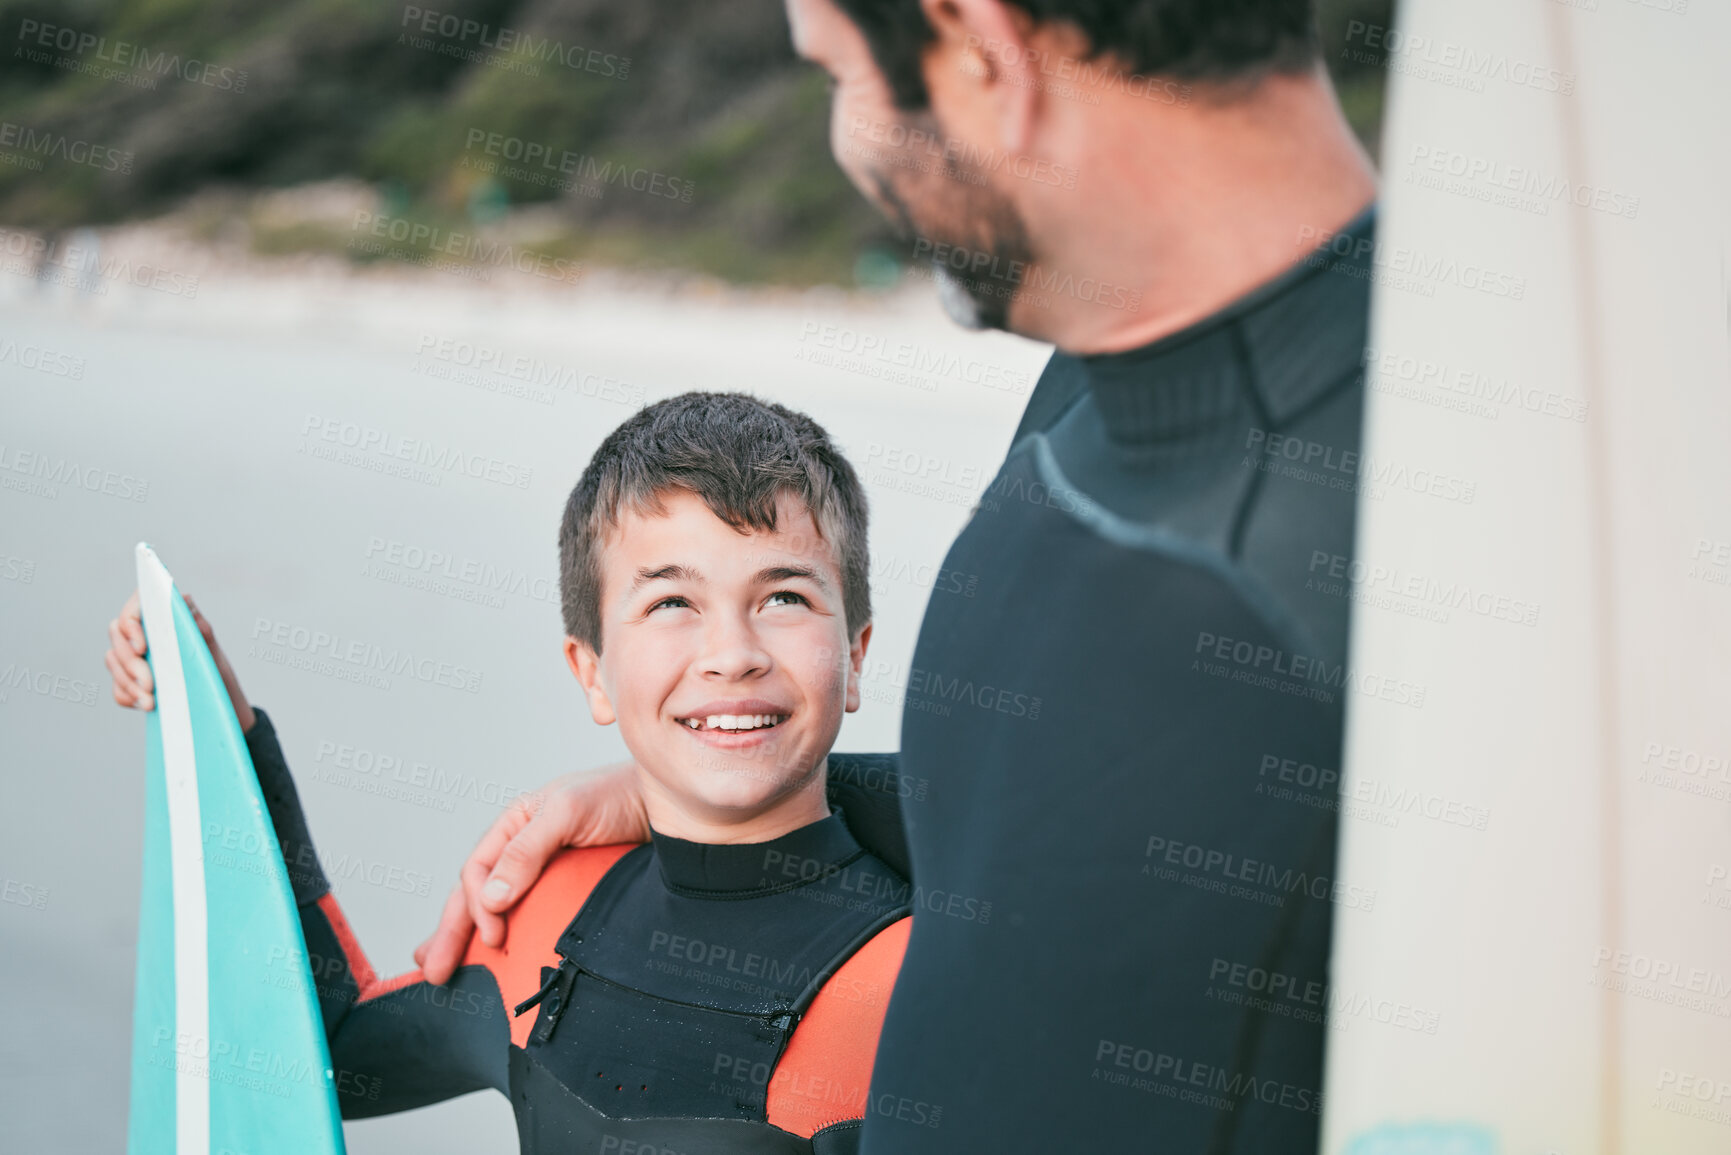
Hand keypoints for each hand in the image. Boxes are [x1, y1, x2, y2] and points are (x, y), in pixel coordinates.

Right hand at [105, 590, 256, 732]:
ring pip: (113, 661)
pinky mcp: (127, 676)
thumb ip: (194, 623)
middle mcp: (142, 629)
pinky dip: (128, 696)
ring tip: (150, 701)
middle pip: (118, 636)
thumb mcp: (208, 645)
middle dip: (132, 664)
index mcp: (161, 613)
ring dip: (130, 684)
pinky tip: (145, 704)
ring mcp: (131, 653)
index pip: (134, 609)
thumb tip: (182, 602)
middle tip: (149, 685)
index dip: (131, 627)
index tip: (142, 649)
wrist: (216, 699)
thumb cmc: (214, 667)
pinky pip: (117, 685)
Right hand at [413, 765, 648, 983]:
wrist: (667, 806)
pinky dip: (509, 939)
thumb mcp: (567, 811)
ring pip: (496, 909)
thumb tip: (489, 899)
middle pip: (475, 895)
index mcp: (514, 825)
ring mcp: (543, 874)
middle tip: (432, 972)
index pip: (478, 871)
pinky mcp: (567, 892)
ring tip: (446, 971)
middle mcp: (522, 851)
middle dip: (450, 933)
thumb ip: (526, 851)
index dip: (476, 906)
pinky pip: (530, 918)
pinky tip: (498, 962)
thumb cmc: (616, 794)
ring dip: (468, 939)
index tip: (492, 936)